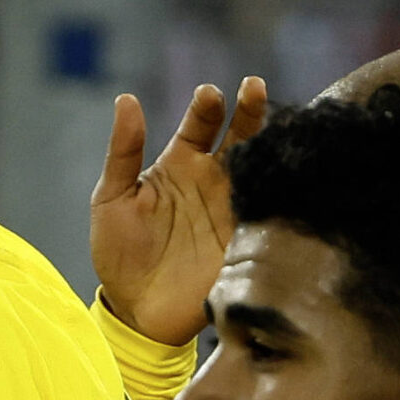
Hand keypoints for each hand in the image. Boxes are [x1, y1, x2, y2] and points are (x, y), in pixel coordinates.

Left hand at [91, 77, 267, 346]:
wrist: (135, 311)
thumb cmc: (119, 252)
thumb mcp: (111, 198)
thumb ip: (123, 151)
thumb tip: (126, 99)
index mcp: (181, 164)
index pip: (200, 124)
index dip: (206, 107)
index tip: (209, 95)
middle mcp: (213, 181)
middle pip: (240, 137)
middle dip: (249, 111)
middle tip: (254, 87)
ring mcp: (232, 210)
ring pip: (260, 168)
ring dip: (270, 145)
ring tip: (279, 124)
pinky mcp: (246, 241)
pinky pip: (269, 213)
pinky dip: (280, 192)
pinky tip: (288, 173)